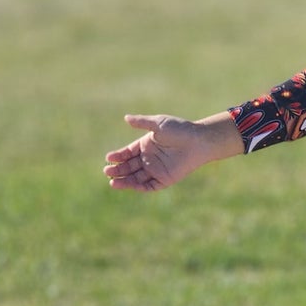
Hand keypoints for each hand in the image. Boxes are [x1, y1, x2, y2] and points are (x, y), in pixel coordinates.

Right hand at [103, 113, 239, 190]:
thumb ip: (142, 122)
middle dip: (118, 170)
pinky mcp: (165, 179)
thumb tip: (126, 118)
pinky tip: (129, 185)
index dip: (118, 156)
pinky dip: (138, 187)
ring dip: (124, 180)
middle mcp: (149, 158)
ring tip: (112, 182)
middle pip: (129, 167)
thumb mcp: (158, 124)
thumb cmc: (180, 129)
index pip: (127, 153)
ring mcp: (156, 170)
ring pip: (136, 178)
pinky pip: (149, 186)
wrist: (198, 141)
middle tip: (107, 171)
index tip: (109, 158)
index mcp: (146, 145)